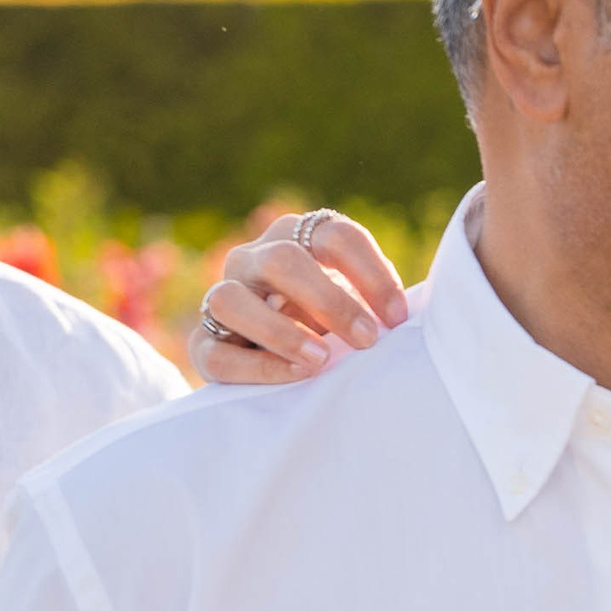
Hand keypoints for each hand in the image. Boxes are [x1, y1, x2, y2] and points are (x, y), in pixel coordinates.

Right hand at [188, 210, 406, 384]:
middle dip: (330, 301)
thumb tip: (407, 316)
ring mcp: (222, 297)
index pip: (334, 235)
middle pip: (282, 260)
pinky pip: (216, 352)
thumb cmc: (337, 323)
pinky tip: (296, 375)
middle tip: (367, 339)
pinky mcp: (203, 343)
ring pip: (230, 299)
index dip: (371, 274)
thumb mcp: (362, 304)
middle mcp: (254, 259)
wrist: (283, 357)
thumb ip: (378, 302)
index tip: (398, 317)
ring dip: (280, 331)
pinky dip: (257, 366)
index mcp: (299, 238)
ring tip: (321, 360)